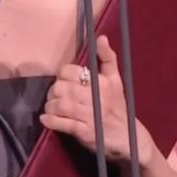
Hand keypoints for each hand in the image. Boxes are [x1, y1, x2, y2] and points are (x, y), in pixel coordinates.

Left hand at [41, 35, 155, 163]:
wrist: (130, 139)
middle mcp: (96, 97)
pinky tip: (46, 119)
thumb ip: (108, 58)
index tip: (63, 81)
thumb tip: (100, 37)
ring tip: (51, 107)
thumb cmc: (119, 108)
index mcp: (102, 82)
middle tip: (54, 95)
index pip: (71, 71)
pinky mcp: (85, 133)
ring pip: (61, 105)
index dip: (62, 75)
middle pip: (62, 88)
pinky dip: (51, 120)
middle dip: (53, 91)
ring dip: (50, 106)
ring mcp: (90, 116)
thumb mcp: (116, 81)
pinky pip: (63, 124)